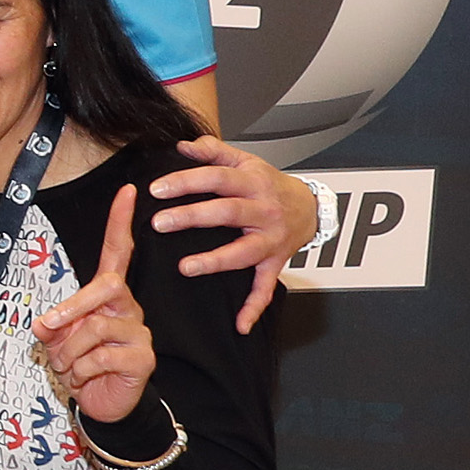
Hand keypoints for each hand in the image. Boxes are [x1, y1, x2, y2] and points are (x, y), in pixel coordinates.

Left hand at [33, 184, 155, 427]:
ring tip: (69, 367)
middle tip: (49, 329)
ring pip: (95, 328)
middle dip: (71, 308)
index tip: (127, 191)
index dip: (120, 224)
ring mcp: (138, 332)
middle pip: (107, 286)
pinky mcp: (142, 358)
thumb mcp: (58, 340)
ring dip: (68, 352)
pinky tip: (84, 378)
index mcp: (107, 297)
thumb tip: (45, 323)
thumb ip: (53, 325)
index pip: (117, 254)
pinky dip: (80, 370)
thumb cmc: (79, 364)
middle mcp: (127, 307)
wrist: (99, 403)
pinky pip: (100, 357)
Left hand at [146, 131, 311, 331]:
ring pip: (244, 251)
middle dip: (193, 217)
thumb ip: (214, 152)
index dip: (188, 181)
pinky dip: (254, 307)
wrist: (312, 206)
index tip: (157, 189)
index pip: (218, 178)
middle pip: (227, 212)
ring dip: (216, 261)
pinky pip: (265, 287)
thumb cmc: (269, 184)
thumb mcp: (246, 161)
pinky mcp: (276, 261)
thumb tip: (183, 145)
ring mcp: (271, 238)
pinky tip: (240, 324)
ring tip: (185, 268)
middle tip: (160, 223)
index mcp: (253, 182)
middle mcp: (264, 210)